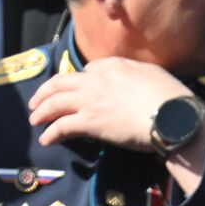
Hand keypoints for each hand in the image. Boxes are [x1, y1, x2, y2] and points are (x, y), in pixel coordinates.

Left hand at [27, 58, 193, 152]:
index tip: (71, 89)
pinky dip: (50, 133)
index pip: (86, 70)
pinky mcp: (88, 122)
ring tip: (34, 120)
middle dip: (45, 92)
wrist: (170, 114)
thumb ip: (132, 74)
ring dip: (41, 111)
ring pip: (55, 103)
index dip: (76, 80)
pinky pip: (61, 127)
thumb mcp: (150, 73)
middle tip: (36, 102)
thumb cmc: (168, 96)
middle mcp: (95, 79)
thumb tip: (127, 80)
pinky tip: (45, 140)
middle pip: (61, 82)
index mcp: (112, 65)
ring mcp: (89, 100)